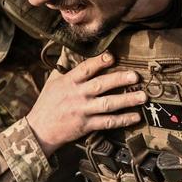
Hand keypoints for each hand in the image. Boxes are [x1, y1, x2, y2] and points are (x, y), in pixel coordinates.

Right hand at [26, 53, 147, 156]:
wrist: (38, 130)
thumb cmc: (46, 104)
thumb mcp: (52, 82)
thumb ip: (64, 68)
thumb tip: (70, 51)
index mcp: (69, 82)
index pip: (86, 68)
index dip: (99, 61)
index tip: (112, 56)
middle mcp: (77, 95)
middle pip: (101, 85)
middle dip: (119, 79)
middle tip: (136, 76)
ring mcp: (82, 111)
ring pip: (107, 104)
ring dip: (127, 100)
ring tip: (143, 97)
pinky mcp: (86, 126)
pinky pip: (107, 122)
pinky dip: (122, 120)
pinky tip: (135, 117)